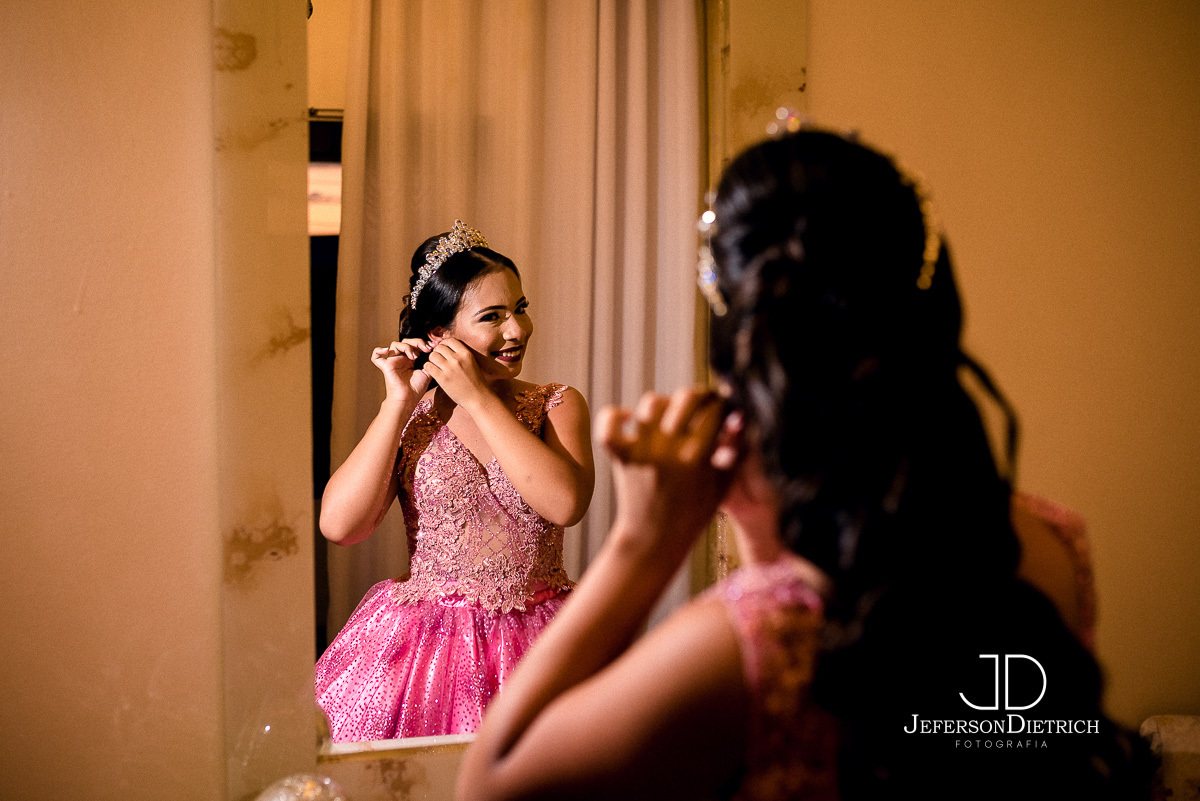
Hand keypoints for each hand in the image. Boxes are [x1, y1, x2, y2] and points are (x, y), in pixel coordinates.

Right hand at [371, 338, 432, 405]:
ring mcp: (393, 362)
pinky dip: (379, 350)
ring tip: (414, 356)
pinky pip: (376, 356)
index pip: (414, 345)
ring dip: (406, 346)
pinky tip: (387, 350)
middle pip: (405, 341)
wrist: (408, 399)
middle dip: (417, 342)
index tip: (432, 346)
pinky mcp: (385, 366)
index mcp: (410, 360)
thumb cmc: (416, 389)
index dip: (422, 343)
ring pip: (395, 344)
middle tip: (425, 348)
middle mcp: (401, 359)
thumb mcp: (428, 373)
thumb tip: (434, 352)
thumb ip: (430, 362)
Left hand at [421, 337, 490, 408]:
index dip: (444, 344)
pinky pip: (428, 366)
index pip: (450, 341)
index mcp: (466, 353)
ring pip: (432, 356)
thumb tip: (447, 348)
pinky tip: (433, 372)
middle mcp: (457, 359)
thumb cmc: (476, 382)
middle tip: (439, 360)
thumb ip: (461, 355)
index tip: (444, 350)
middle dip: (437, 352)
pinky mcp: (442, 378)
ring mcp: (449, 368)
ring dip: (432, 360)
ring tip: (436, 366)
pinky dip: (428, 368)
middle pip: (439, 347)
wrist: (478, 398)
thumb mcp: (472, 363)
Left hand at [596, 388, 742, 559]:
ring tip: (665, 418)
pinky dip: (615, 415)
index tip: (718, 414)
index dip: (719, 408)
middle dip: (695, 400)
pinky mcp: (621, 456)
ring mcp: (644, 451)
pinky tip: (629, 418)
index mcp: (700, 456)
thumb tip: (741, 417)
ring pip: (650, 404)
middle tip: (694, 412)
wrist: (655, 540)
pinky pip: (610, 424)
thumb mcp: (723, 484)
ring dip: (661, 405)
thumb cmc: (694, 511)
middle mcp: (671, 449)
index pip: (715, 410)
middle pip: (686, 398)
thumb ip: (735, 451)